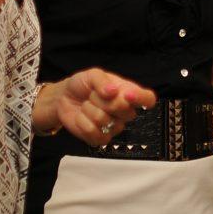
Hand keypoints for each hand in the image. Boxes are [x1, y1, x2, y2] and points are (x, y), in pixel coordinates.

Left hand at [35, 69, 157, 145]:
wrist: (64, 97)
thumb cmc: (83, 85)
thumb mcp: (92, 75)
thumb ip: (102, 80)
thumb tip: (112, 91)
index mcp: (128, 93)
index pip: (148, 99)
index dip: (141, 98)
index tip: (128, 95)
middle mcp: (125, 112)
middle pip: (125, 111)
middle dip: (102, 100)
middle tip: (93, 94)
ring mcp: (114, 127)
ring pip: (105, 120)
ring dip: (89, 109)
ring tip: (86, 105)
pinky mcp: (100, 139)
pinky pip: (94, 133)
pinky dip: (83, 122)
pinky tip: (82, 117)